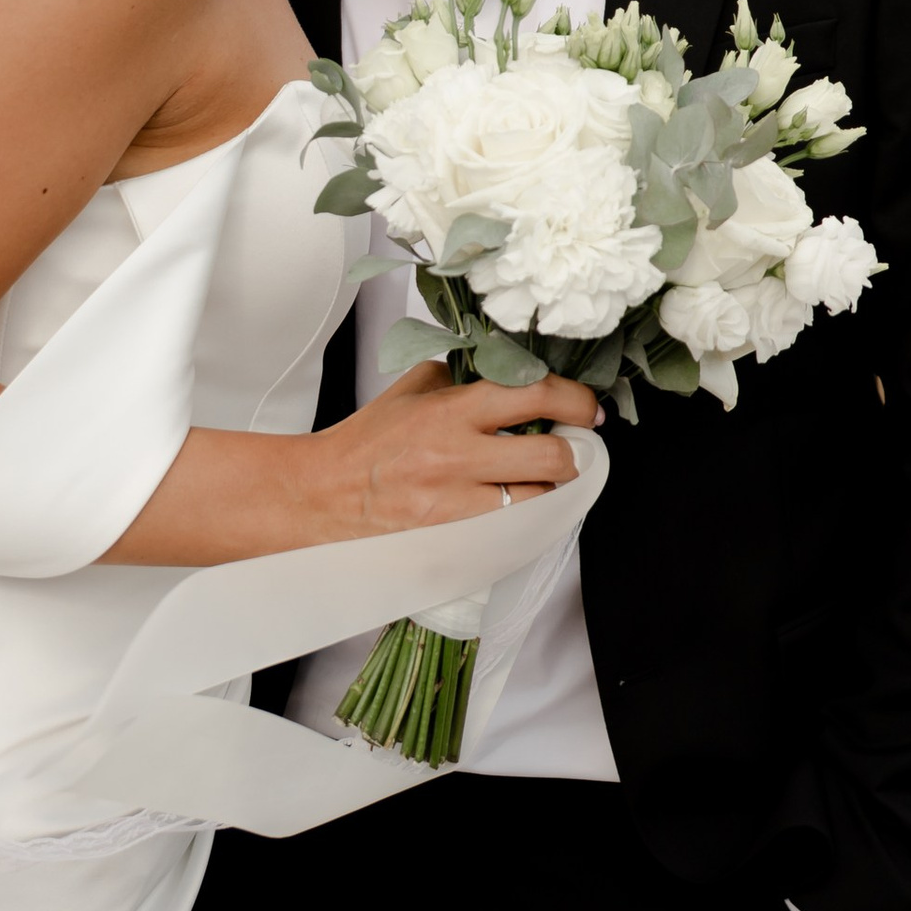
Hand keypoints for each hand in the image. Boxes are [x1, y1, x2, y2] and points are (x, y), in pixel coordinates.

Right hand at [315, 361, 600, 536]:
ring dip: (552, 486)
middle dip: (574, 451)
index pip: (533, 395)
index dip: (574, 400)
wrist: (323, 493)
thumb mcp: (412, 390)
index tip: (586, 407)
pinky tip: (520, 503)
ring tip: (544, 476)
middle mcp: (459, 456)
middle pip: (550, 455)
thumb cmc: (365, 443)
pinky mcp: (455, 536)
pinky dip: (526, 514)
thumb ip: (460, 378)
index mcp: (450, 410)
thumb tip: (507, 374)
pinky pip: (514, 527)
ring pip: (539, 498)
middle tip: (573, 445)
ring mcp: (458, 502)